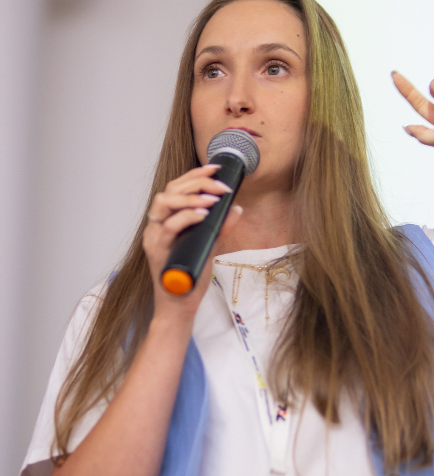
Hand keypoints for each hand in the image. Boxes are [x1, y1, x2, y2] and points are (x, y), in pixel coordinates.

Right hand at [142, 164, 242, 319]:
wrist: (180, 307)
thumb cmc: (190, 277)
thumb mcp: (210, 246)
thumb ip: (221, 227)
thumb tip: (236, 208)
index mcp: (167, 220)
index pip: (177, 188)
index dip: (195, 175)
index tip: (216, 168)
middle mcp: (157, 225)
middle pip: (170, 190)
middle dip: (197, 182)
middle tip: (220, 185)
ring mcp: (154, 237)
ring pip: (164, 203)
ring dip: (191, 197)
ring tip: (213, 198)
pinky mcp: (157, 250)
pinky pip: (168, 227)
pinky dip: (187, 216)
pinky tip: (204, 214)